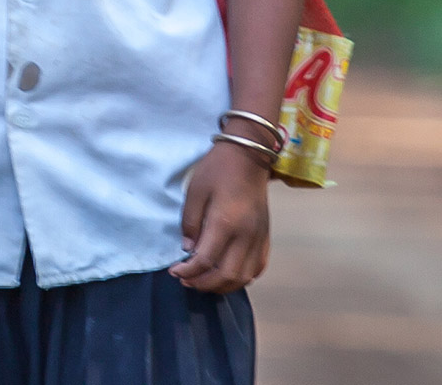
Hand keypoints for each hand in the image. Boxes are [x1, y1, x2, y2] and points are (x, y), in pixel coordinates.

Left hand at [170, 144, 269, 292]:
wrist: (249, 156)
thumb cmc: (218, 170)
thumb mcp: (195, 191)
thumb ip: (189, 223)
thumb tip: (187, 249)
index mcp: (225, 222)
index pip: (205, 260)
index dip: (187, 271)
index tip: (175, 271)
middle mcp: (246, 235)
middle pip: (226, 275)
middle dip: (203, 283)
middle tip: (186, 280)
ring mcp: (259, 237)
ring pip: (244, 276)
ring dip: (222, 285)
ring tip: (204, 280)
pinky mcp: (266, 236)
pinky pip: (258, 267)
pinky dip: (243, 277)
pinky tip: (228, 274)